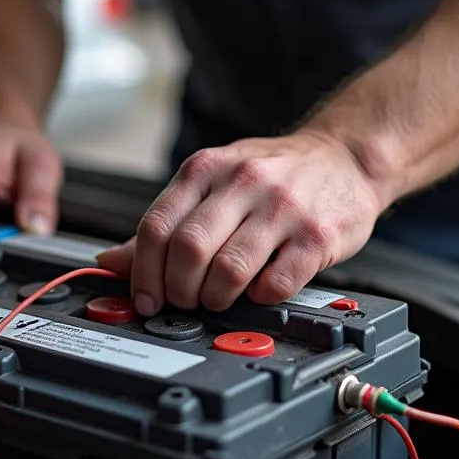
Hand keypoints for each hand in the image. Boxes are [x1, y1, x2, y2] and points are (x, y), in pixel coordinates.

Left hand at [96, 131, 387, 314]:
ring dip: (216, 298)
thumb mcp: (213, 184)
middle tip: (186, 300)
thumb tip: (111, 263)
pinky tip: (261, 289)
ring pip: (228, 271)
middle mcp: (243, 182)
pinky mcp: (317, 236)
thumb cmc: (275, 175)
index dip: (143, 273)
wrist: (347, 157)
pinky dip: (260, 298)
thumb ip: (165, 224)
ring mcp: (283, 208)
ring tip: (220, 298)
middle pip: (188, 250)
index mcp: (207, 168)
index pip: (156, 227)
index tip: (146, 297)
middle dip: (179, 290)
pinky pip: (276, 284)